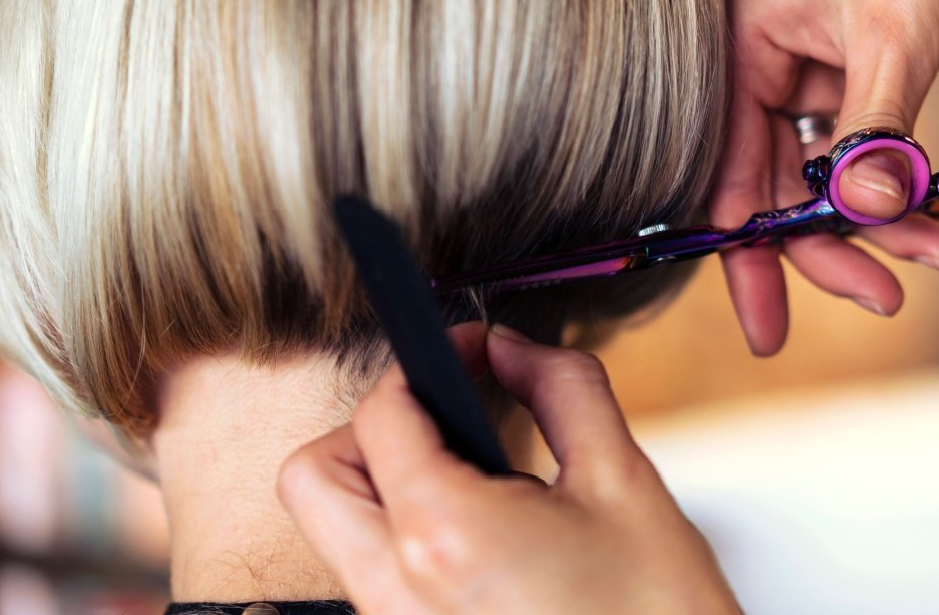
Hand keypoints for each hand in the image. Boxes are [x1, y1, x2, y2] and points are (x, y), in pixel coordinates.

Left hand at [279, 323, 740, 614]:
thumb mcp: (623, 482)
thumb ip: (562, 389)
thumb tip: (512, 349)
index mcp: (443, 536)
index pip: (380, 413)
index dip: (427, 360)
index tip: (472, 351)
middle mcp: (397, 595)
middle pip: (314, 478)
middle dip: (369, 429)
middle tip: (443, 418)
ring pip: (335, 535)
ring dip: (385, 488)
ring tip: (476, 482)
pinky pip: (376, 583)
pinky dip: (407, 541)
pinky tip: (485, 538)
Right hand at [712, 0, 938, 353]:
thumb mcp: (895, 32)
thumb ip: (873, 132)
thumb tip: (860, 221)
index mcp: (737, 39)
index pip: (727, 171)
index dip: (747, 254)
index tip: (769, 330)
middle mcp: (759, 56)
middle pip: (775, 185)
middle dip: (830, 246)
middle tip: (886, 298)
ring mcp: (805, 64)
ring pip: (825, 174)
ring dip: (878, 222)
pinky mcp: (851, 67)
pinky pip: (862, 148)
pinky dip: (897, 183)